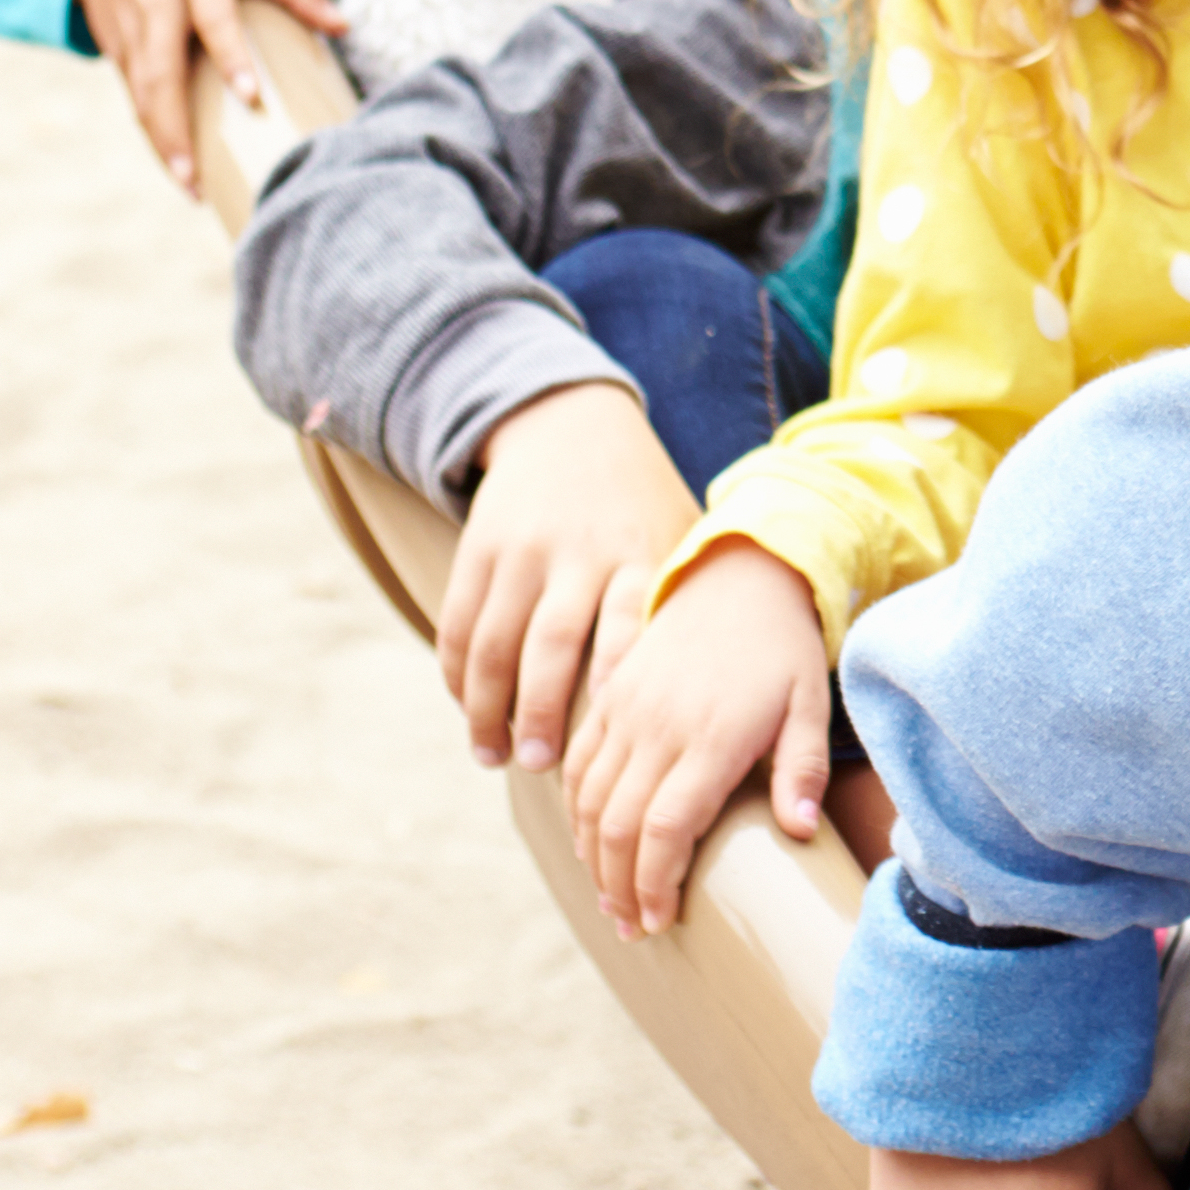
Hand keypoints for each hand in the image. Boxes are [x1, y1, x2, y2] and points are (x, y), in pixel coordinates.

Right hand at [71, 0, 344, 190]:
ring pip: (140, 93)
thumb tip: (343, 27)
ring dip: (161, 141)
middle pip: (160, 70)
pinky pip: (132, 95)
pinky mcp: (112, 47)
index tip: (250, 98)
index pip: (214, 17)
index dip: (231, 56)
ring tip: (191, 187)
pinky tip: (176, 163)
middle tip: (196, 177)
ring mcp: (128, 26)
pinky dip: (152, 130)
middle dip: (174, 127)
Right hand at [438, 381, 696, 773]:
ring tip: (494, 755)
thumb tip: (730, 687)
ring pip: (495, 640)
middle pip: (552, 643)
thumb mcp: (679, 538)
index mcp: (640, 553)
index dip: (617, 682)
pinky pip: (461, 620)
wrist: (573, 426)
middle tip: (537, 764)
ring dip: (489, 705)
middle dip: (540, 710)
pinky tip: (469, 709)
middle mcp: (579, 551)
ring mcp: (523, 548)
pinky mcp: (479, 544)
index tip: (612, 740)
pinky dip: (459, 671)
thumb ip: (690, 609)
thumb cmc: (643, 506)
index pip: (627, 626)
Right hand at [566, 541, 831, 935]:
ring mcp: (626, 710)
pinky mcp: (609, 697)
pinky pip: (577, 764)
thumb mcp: (810, 703)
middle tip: (632, 925)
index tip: (659, 921)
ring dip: (592, 857)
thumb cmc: (783, 649)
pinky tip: (590, 842)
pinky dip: (575, 810)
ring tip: (611, 898)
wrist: (739, 575)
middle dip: (620, 885)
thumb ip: (803, 769)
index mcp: (713, 735)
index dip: (655, 883)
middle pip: (618, 824)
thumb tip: (800, 832)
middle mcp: (659, 726)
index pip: (666, 827)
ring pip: (588, 799)